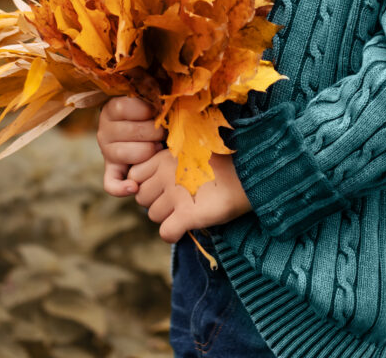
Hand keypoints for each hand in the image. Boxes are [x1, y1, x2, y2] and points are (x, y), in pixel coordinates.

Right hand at [96, 95, 165, 196]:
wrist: (146, 130)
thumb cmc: (153, 113)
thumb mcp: (151, 101)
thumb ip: (154, 100)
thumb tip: (165, 102)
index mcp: (112, 109)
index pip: (125, 107)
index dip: (148, 110)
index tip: (159, 111)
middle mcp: (104, 131)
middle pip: (130, 131)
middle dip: (154, 133)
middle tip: (164, 133)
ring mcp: (106, 152)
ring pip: (122, 154)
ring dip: (146, 153)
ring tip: (158, 149)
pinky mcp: (111, 171)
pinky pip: (110, 183)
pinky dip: (121, 188)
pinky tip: (134, 187)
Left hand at [129, 149, 252, 241]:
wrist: (250, 171)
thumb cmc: (223, 161)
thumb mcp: (191, 151)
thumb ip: (171, 161)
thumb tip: (156, 177)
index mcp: (165, 156)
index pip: (135, 175)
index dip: (146, 183)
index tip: (161, 186)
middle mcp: (166, 174)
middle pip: (141, 198)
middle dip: (155, 201)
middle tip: (175, 201)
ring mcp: (176, 194)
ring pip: (153, 215)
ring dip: (166, 217)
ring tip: (186, 210)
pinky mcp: (188, 214)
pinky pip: (166, 233)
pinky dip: (173, 233)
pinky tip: (186, 227)